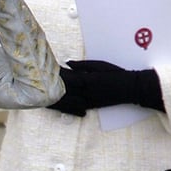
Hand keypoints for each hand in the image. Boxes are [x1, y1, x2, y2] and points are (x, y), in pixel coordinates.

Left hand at [47, 60, 163, 116]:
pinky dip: (67, 105)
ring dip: (57, 97)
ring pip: (69, 100)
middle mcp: (86, 91)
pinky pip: (77, 106)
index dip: (54, 75)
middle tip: (40, 83)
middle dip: (52, 86)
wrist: (131, 88)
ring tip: (45, 94)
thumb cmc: (116, 73)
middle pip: (64, 90)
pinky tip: (59, 104)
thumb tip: (68, 63)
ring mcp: (89, 100)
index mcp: (87, 79)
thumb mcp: (99, 65)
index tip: (45, 71)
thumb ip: (82, 65)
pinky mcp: (93, 106)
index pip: (66, 77)